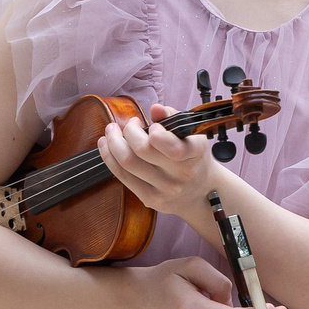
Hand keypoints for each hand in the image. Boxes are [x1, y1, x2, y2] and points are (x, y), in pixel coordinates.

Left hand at [97, 104, 219, 227]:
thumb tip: (155, 108)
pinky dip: (110, 158)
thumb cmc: (194, 157)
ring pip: (128, 163)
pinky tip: (106, 146)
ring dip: (113, 143)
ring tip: (111, 131)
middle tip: (129, 123)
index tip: (153, 125)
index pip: (172, 147)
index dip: (156, 133)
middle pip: (143, 151)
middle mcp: (180, 174)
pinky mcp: (150, 199)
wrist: (201, 192)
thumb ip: (173, 118)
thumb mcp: (192, 134)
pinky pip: (123, 176)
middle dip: (128, 131)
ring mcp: (165, 189)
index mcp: (194, 154)